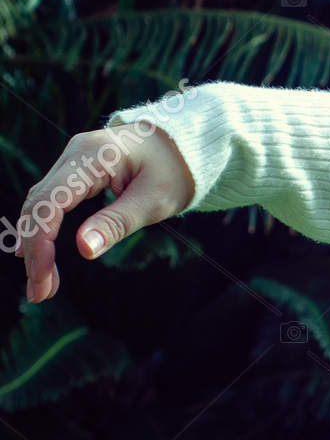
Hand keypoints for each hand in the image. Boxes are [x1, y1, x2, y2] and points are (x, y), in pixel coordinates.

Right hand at [13, 123, 195, 303]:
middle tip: (40, 294)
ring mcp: (72, 160)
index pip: (50, 202)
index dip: (40, 242)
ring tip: (43, 285)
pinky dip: (46, 231)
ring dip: (36, 244)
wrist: (185, 145)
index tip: (42, 279)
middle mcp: (74, 153)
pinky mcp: (75, 172)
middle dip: (34, 251)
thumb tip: (84, 250)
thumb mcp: (154, 201)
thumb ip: (118, 222)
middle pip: (37, 205)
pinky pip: (51, 202)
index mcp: (92, 156)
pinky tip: (44, 258)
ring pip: (39, 205)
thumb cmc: (176, 171)